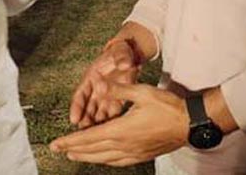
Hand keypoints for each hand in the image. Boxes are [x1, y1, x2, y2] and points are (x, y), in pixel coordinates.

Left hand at [51, 83, 187, 166]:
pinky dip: (104, 160)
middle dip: (73, 150)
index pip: (90, 137)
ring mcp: (133, 152)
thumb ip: (119, 89)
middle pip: (93, 150)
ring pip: (104, 158)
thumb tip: (100, 84)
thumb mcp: (142, 91)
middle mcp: (125, 145)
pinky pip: (117, 161)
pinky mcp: (141, 155)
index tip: (56, 144)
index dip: (71, 141)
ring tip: (74, 154)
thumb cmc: (167, 106)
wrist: (189, 123)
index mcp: (122, 129)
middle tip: (58, 149)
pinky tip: (102, 158)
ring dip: (87, 156)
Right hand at [70, 39, 140, 128]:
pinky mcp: (116, 101)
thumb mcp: (120, 51)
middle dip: (85, 121)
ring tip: (95, 137)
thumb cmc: (121, 52)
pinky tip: (112, 133)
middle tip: (84, 134)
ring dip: (96, 125)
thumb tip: (124, 64)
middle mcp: (95, 89)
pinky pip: (111, 114)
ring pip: (97, 114)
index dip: (76, 107)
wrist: (130, 56)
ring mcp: (105, 96)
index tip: (74, 119)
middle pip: (87, 108)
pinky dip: (110, 123)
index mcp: (91, 76)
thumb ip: (121, 58)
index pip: (80, 94)